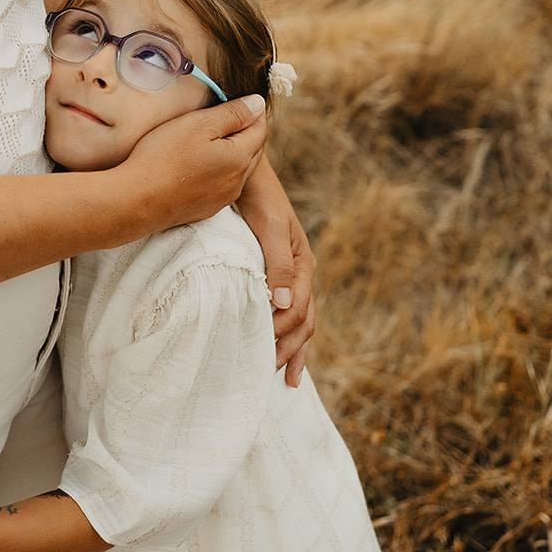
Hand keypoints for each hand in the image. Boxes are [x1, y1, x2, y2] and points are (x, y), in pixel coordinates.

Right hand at [123, 94, 268, 227]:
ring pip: (237, 169)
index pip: (260, 129)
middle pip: (252, 150)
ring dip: (230, 152)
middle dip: (243, 131)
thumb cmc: (165, 157)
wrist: (138, 200)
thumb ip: (233, 113)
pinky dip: (216, 171)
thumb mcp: (200, 124)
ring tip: (208, 139)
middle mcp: (237, 181)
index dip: (252, 111)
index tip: (237, 101)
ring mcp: (222, 198)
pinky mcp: (206, 208)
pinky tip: (196, 164)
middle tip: (222, 116)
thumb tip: (258, 103)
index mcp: (240, 158)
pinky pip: (221, 184)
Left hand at [235, 158, 315, 386]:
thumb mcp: (268, 227)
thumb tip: (282, 305)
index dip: (284, 335)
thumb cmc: (256, 198)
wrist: (247, 173)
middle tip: (277, 377)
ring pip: (300, 320)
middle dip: (292, 350)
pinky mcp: (275, 272)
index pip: (298, 310)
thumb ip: (277, 264)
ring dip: (293, 348)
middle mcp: (300, 272)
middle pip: (303, 321)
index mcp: (302, 264)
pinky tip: (278, 348)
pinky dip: (287, 333)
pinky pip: (287, 310)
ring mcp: (290, 274)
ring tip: (285, 375)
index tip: (265, 354)